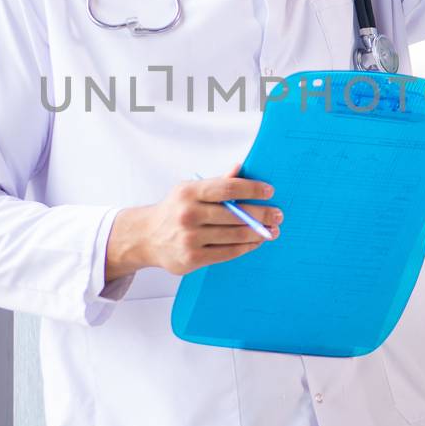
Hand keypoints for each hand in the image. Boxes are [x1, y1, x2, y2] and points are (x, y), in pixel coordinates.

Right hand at [105, 163, 283, 279]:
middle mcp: (189, 214)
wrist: (146, 237)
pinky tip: (255, 242)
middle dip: (262, 214)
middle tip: (278, 214)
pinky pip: (228, 253)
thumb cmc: (175, 210)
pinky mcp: (192, 258)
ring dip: (258, 233)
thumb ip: (217, 182)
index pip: (228, 188)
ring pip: (235, 236)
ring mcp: (190, 238)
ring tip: (272, 230)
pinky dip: (246, 247)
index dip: (252, 190)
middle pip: (236, 214)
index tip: (269, 191)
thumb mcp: (190, 190)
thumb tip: (240, 167)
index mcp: (189, 192)